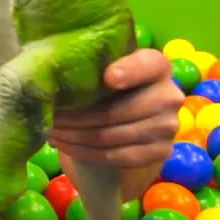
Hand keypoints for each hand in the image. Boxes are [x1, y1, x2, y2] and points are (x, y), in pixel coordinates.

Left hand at [49, 48, 183, 168]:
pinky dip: (85, 152)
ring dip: (75, 136)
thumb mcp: (106, 65)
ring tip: (50, 131)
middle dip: (76, 116)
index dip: (128, 71)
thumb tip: (53, 69)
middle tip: (50, 116)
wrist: (134, 111)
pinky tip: (65, 145)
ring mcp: (168, 127)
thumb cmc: (111, 81)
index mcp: (156, 65)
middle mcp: (169, 95)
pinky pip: (116, 156)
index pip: (146, 65)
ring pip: (111, 136)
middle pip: (117, 111)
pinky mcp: (160, 152)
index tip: (107, 78)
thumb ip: (92, 63)